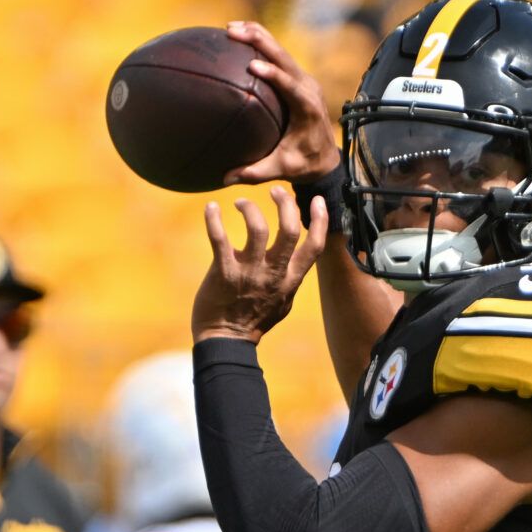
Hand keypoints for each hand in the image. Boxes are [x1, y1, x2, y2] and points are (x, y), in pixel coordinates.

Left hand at [193, 188, 327, 343]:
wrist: (226, 340)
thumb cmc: (254, 322)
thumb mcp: (283, 303)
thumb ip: (290, 281)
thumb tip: (296, 266)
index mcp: (290, 280)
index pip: (314, 247)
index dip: (320, 220)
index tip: (317, 199)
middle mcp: (274, 274)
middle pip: (289, 230)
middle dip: (285, 204)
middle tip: (275, 191)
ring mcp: (249, 273)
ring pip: (257, 229)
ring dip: (250, 208)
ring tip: (242, 202)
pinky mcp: (224, 272)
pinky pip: (220, 238)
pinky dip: (213, 219)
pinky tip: (211, 208)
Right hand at [223, 20, 341, 185]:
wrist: (326, 157)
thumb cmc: (304, 163)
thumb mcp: (283, 169)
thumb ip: (256, 173)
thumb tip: (226, 178)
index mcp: (308, 109)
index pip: (292, 87)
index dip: (274, 74)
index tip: (253, 65)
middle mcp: (309, 89)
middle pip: (285, 59)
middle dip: (260, 42)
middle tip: (232, 31)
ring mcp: (305, 81)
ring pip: (282, 52)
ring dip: (258, 37)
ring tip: (230, 27)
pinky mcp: (298, 79)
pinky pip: (279, 56)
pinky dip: (261, 44)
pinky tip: (239, 35)